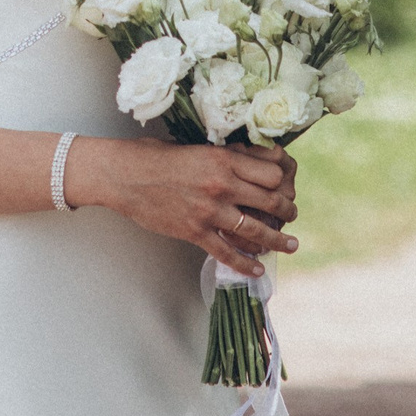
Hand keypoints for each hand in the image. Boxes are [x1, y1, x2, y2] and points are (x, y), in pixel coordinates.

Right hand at [67, 137, 300, 277]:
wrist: (123, 175)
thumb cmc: (155, 156)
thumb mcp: (196, 147)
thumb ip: (226, 155)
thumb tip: (253, 159)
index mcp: (223, 159)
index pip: (272, 172)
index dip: (285, 181)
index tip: (287, 186)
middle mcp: (222, 185)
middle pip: (271, 200)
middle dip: (288, 209)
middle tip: (293, 214)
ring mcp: (209, 211)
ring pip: (256, 229)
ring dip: (278, 239)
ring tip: (291, 245)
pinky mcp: (195, 232)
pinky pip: (228, 252)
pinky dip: (246, 264)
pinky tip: (258, 269)